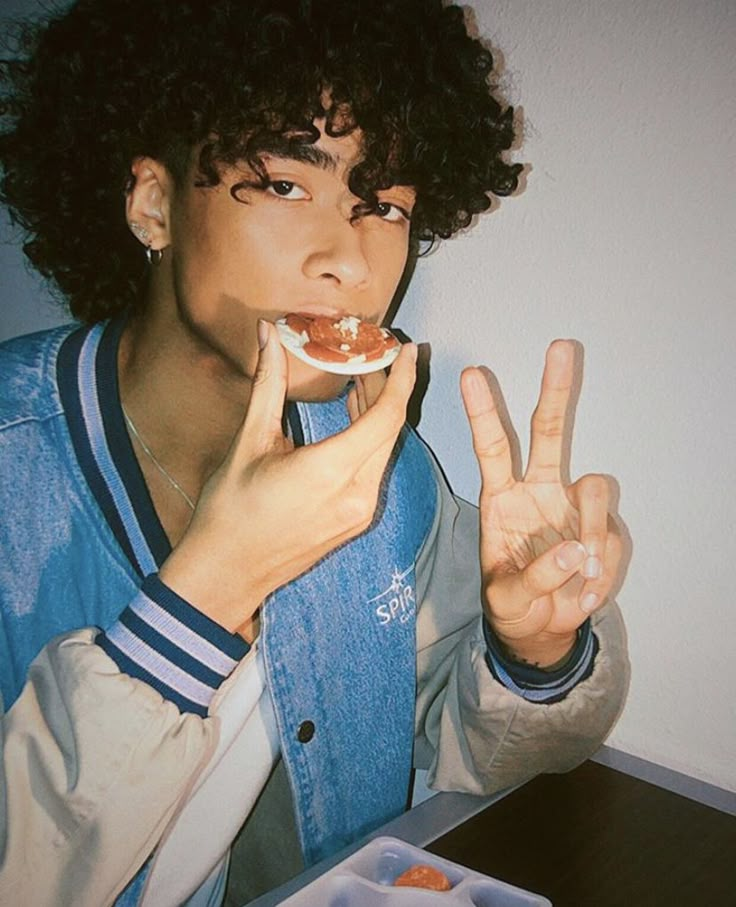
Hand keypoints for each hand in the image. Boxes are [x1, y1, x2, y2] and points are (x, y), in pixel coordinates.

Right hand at [160, 321, 416, 635]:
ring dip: (379, 414)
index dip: (401, 379)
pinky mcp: (355, 521)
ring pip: (383, 450)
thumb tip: (270, 335)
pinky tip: (355, 418)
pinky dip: (370, 440)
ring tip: (363, 378)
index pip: (385, 417)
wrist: (226, 573)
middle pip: (389, 431)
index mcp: (330, 472)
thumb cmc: (230, 512)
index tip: (408, 349)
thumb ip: (269, 385)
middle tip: (377, 355)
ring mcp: (359, 512)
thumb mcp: (249, 442)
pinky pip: (374, 470)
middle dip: (388, 389)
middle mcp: (356, 495)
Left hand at [461, 340, 622, 666]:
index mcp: (501, 498)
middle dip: (555, 390)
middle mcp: (538, 490)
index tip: (472, 373)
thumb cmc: (513, 604)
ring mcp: (572, 505)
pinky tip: (587, 591)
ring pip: (595, 486)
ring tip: (582, 578)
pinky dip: (604, 568)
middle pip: (550, 431)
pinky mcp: (602, 526)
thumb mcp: (508, 601)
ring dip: (594, 530)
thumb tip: (575, 551)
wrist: (542, 628)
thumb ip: (535, 580)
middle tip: (560, 348)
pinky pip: (612, 534)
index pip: (491, 448)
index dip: (483, 412)